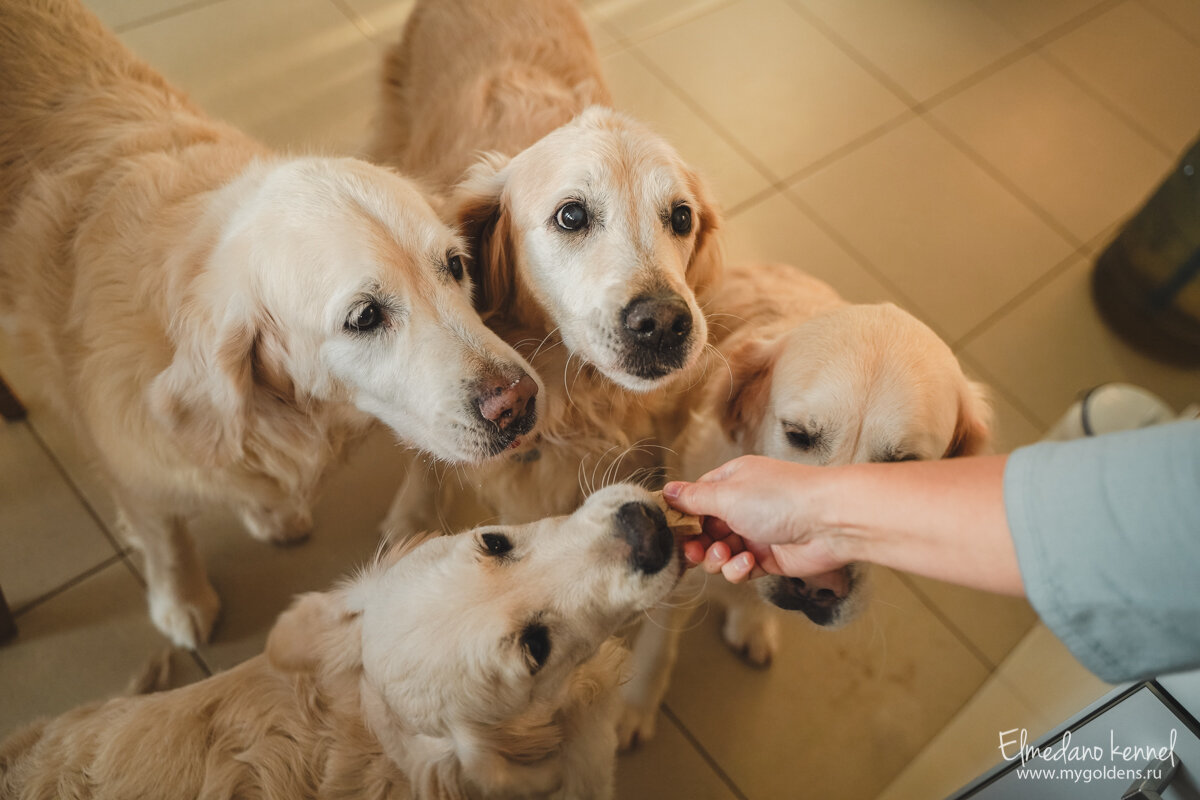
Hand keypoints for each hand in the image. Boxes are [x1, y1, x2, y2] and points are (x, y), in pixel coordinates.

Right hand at [663, 455, 853, 582]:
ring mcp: (756, 532)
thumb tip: (667, 491)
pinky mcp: (769, 558)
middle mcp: (743, 505)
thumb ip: (693, 498)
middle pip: (705, 529)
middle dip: (697, 543)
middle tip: (695, 550)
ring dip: (717, 558)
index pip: (696, 498)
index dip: (683, 516)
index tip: (672, 530)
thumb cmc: (781, 498)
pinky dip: (738, 569)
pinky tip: (747, 562)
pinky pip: (740, 569)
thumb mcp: (727, 495)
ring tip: (726, 554)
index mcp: (732, 481)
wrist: (831, 522)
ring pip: (720, 552)